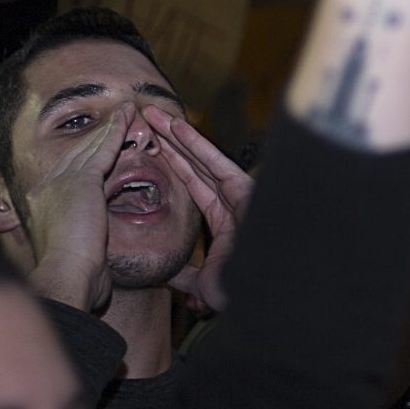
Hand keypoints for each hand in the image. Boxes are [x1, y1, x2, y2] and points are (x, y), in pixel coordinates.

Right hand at [19, 105, 135, 313]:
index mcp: (43, 206)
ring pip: (91, 147)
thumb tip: (96, 271)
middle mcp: (47, 187)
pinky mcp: (82, 180)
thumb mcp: (76, 260)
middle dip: (99, 136)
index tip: (101, 146)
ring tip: (126, 111)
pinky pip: (103, 150)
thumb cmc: (73, 280)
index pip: (69, 173)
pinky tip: (128, 118)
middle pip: (78, 154)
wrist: (65, 276)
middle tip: (117, 117)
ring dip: (111, 127)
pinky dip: (116, 132)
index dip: (86, 156)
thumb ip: (84, 252)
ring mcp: (62, 181)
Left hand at [143, 107, 253, 312]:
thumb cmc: (243, 291)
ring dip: (177, 135)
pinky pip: (217, 162)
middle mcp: (233, 203)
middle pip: (196, 165)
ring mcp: (241, 195)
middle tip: (146, 119)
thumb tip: (163, 275)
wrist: (262, 293)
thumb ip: (184, 275)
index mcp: (225, 220)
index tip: (153, 146)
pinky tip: (176, 127)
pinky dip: (196, 143)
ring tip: (153, 115)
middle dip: (170, 142)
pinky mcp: (247, 191)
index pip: (194, 184)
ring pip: (203, 158)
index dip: (173, 164)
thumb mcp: (203, 283)